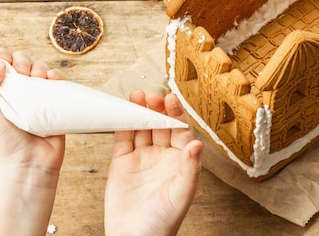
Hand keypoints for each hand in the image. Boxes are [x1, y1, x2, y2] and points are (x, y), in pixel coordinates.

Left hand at [0, 48, 65, 235]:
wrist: (27, 163)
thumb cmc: (1, 141)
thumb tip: (0, 63)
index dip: (2, 57)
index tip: (4, 64)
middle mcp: (15, 92)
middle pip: (20, 61)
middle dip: (22, 61)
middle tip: (22, 75)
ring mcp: (36, 96)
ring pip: (39, 68)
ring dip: (39, 67)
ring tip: (37, 81)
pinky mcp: (54, 102)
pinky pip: (58, 80)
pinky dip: (56, 74)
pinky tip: (53, 80)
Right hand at [104, 90, 202, 235]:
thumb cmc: (162, 223)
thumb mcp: (180, 195)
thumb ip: (189, 169)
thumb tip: (197, 144)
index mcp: (180, 161)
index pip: (180, 130)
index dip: (176, 114)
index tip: (171, 99)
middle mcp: (162, 156)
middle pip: (160, 124)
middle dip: (156, 108)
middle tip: (151, 95)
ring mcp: (141, 158)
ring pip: (141, 127)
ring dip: (139, 111)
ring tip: (135, 96)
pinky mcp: (121, 163)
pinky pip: (122, 138)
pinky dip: (122, 123)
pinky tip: (122, 111)